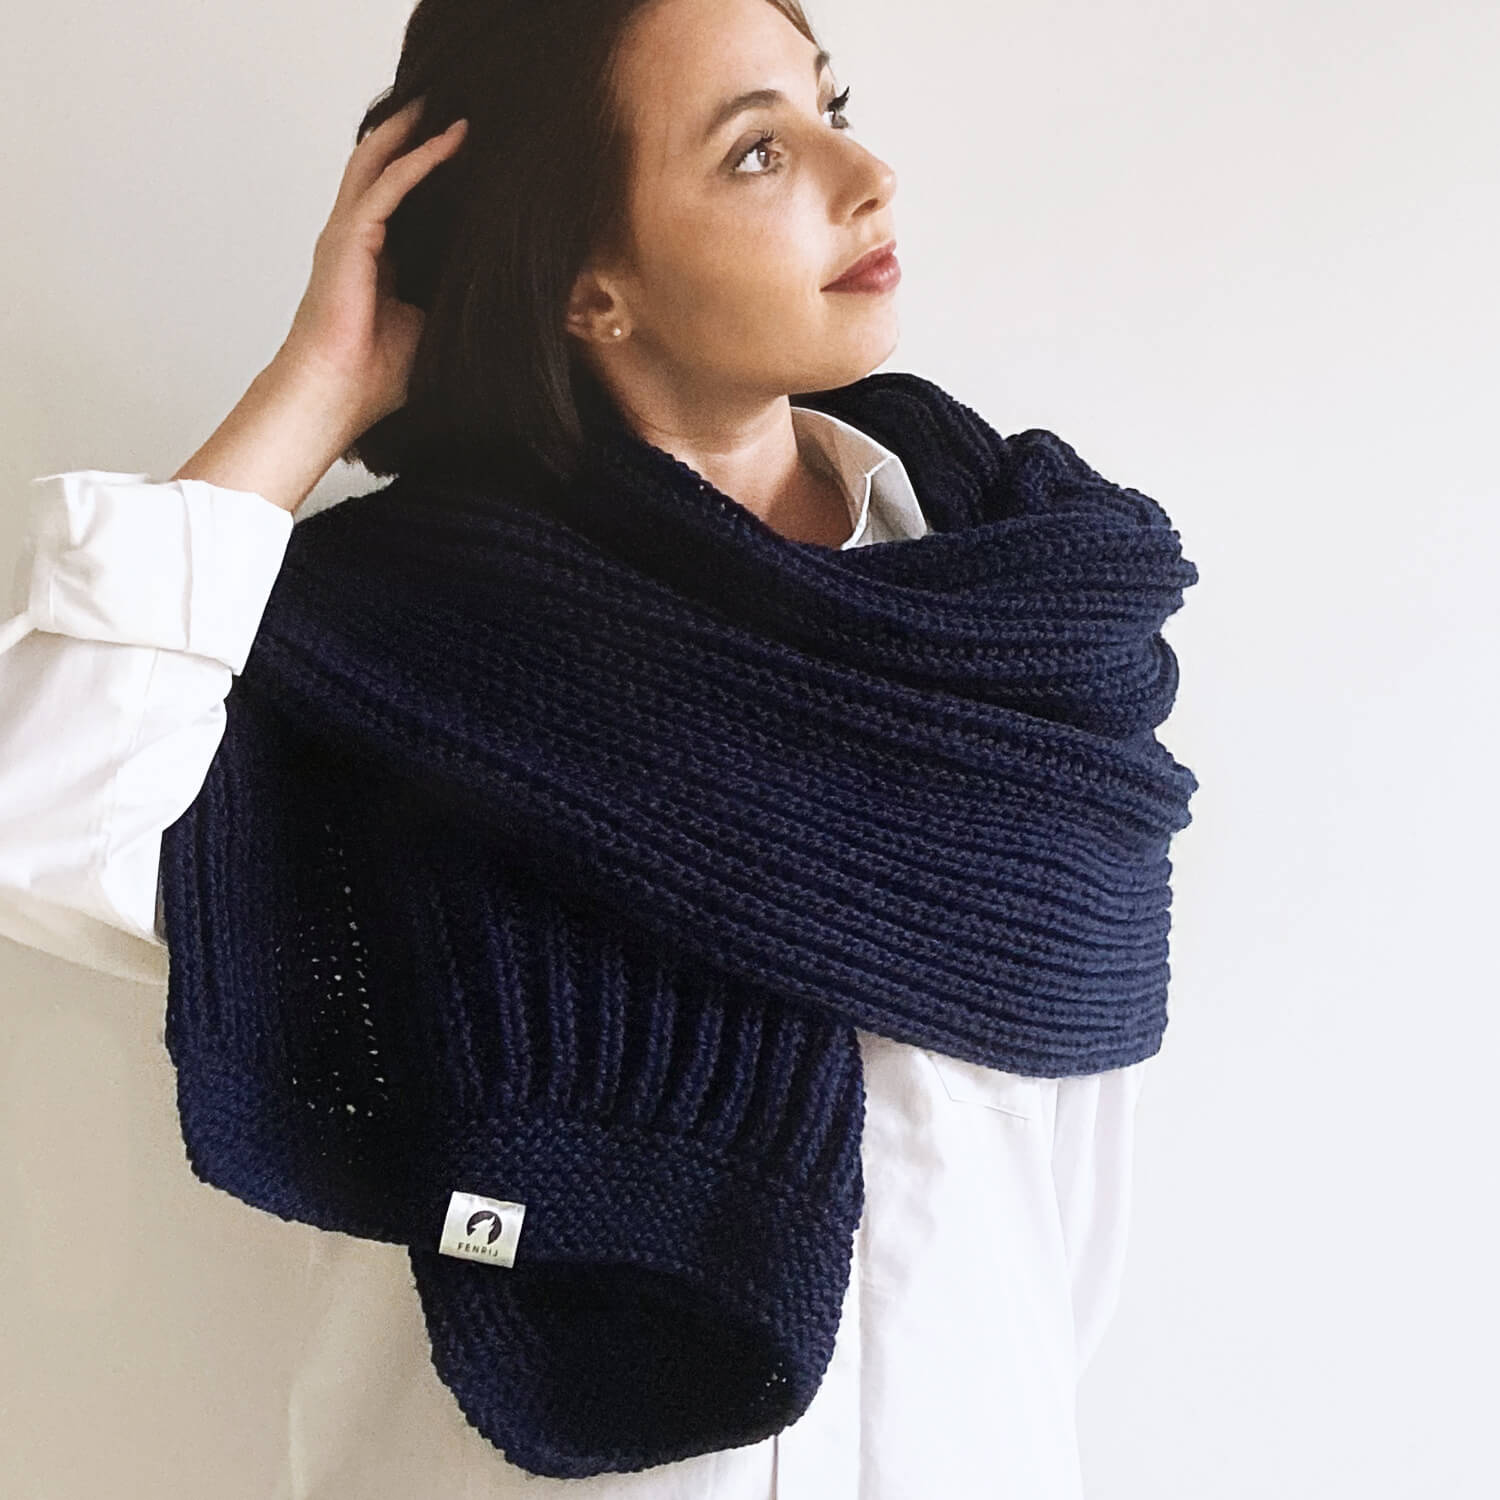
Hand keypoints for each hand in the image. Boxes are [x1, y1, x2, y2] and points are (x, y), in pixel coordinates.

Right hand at [271, 97, 468, 440]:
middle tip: (446, 104)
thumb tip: (503, 294)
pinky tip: (450, 141)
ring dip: (411, 130)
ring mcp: (347, 233)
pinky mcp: (349, 238)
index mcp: (373, 259)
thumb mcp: (432, 329)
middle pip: (379, 166)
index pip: (396, 198)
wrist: (336, 396)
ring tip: (443, 104)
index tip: (458, 147)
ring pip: (377, 161)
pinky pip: (388, 185)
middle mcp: (355, 237)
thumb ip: (453, 299)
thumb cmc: (376, 377)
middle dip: (409, 132)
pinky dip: (419, 159)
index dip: (421, 169)